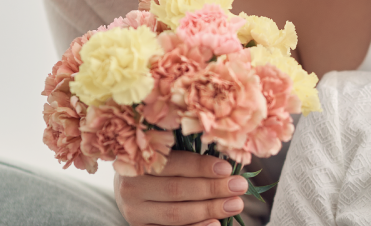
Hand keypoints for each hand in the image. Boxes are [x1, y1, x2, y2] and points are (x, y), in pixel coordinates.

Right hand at [114, 150, 247, 225]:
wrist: (132, 187)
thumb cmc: (160, 164)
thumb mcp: (169, 153)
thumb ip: (191, 154)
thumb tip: (228, 160)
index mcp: (138, 161)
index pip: (173, 164)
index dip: (201, 166)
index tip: (227, 168)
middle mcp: (131, 188)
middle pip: (176, 190)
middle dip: (212, 188)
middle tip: (239, 186)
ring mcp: (134, 212)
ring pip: (175, 213)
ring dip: (209, 209)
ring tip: (235, 204)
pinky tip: (216, 223)